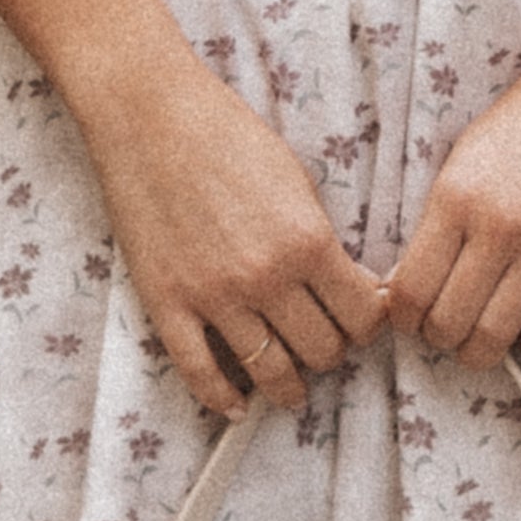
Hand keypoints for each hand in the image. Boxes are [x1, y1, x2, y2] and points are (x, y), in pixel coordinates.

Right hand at [79, 48, 391, 418]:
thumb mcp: (297, 182)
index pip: (364, 317)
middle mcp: (266, 277)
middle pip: (323, 352)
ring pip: (271, 375)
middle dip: (331, 353)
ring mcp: (214, 296)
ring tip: (289, 387)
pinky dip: (222, 400)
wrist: (150, 116)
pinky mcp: (167, 304)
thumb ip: (322, 240)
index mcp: (308, 242)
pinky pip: (200, 374)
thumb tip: (351, 288)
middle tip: (324, 344)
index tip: (361, 323)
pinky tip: (236, 404)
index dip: (370, 326)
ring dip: (287, 387)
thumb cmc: (227, 136)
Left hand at [385, 43, 520, 362]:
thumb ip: (436, 220)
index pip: (408, 291)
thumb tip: (407, 285)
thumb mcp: (462, 158)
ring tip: (478, 339)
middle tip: (443, 329)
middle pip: (447, 323)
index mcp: (454, 198)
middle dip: (437, 339)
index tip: (410, 317)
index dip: (402, 320)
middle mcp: (497, 227)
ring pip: (495, 337)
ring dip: (479, 352)